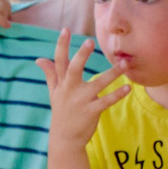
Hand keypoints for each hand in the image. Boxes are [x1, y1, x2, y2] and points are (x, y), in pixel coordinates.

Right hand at [38, 31, 129, 147]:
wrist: (64, 139)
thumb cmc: (61, 113)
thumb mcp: (54, 93)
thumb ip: (50, 74)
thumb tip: (39, 59)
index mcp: (61, 83)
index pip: (60, 61)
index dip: (61, 45)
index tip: (65, 29)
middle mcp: (70, 90)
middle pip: (74, 69)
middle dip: (81, 55)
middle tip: (90, 41)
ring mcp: (81, 101)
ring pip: (97, 84)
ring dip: (112, 74)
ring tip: (123, 64)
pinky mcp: (91, 111)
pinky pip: (107, 101)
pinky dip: (118, 95)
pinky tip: (128, 88)